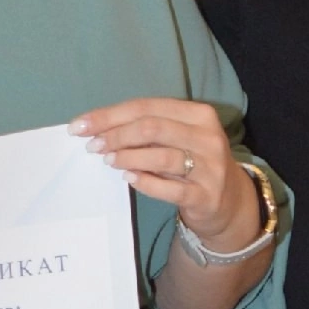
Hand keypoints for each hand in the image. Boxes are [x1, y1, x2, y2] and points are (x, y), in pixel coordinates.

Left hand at [70, 99, 260, 251]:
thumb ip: (146, 131)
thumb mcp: (177, 139)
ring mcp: (210, 167)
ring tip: (108, 161)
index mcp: (199, 114)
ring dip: (128, 157)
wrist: (228, 201)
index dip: (110, 115)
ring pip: (162, 156)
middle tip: (93, 146)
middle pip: (153, 128)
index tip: (80, 126)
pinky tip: (129, 179)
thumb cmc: (193, 162)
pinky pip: (171, 188)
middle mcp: (208, 137)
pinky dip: (146, 182)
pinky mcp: (206, 196)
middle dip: (116, 135)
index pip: (147, 107)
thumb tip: (97, 129)